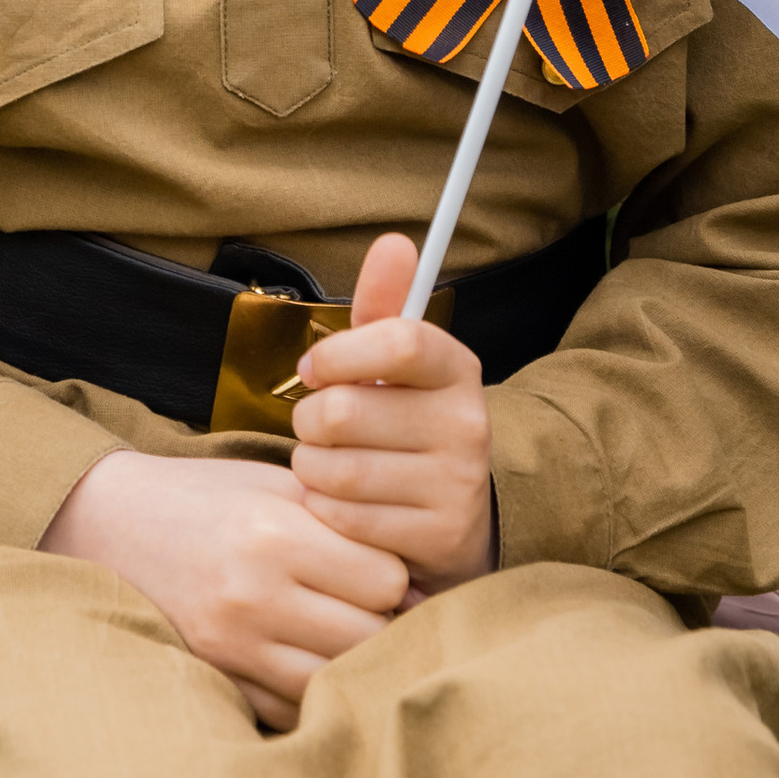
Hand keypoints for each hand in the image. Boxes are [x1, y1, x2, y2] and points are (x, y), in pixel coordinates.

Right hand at [37, 447, 406, 730]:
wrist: (109, 523)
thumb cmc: (205, 497)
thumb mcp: (272, 486)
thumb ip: (342, 523)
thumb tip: (416, 582)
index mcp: (274, 534)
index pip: (385, 579)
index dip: (391, 572)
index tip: (372, 564)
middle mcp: (254, 596)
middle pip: (369, 637)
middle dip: (378, 621)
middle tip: (364, 605)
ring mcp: (230, 646)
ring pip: (335, 680)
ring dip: (347, 659)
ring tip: (336, 630)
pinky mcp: (214, 676)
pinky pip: (292, 707)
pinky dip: (309, 691)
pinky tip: (300, 656)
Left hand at [288, 231, 495, 596]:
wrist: (456, 514)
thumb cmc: (408, 423)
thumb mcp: (398, 364)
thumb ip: (385, 304)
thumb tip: (395, 241)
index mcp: (458, 368)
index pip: (398, 340)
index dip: (338, 353)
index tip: (314, 368)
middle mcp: (468, 424)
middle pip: (347, 411)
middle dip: (310, 419)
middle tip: (316, 425)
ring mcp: (457, 484)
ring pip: (339, 468)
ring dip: (310, 466)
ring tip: (322, 462)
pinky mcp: (439, 536)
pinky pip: (346, 517)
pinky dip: (325, 507)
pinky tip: (337, 500)